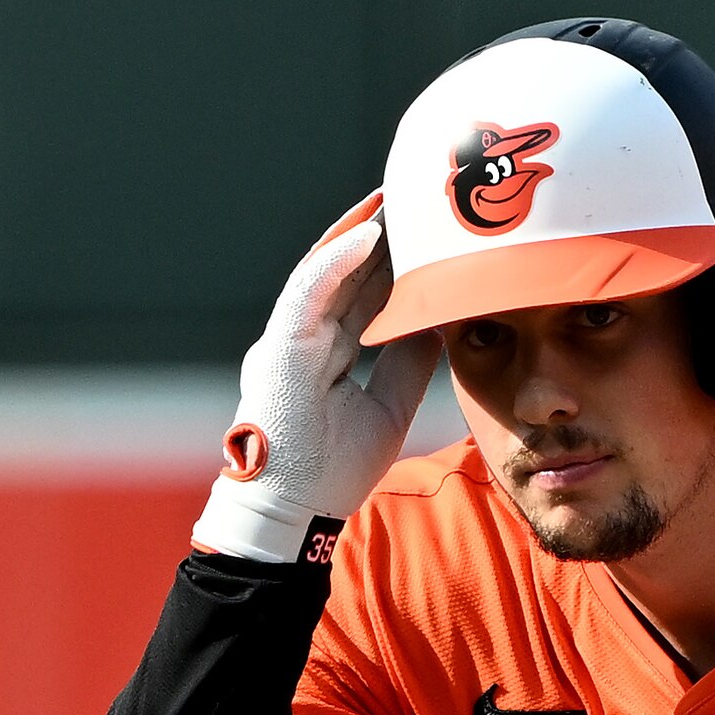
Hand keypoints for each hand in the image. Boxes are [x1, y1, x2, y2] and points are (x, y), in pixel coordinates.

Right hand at [194, 199, 433, 564]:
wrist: (292, 514)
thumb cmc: (331, 472)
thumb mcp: (388, 410)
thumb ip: (407, 366)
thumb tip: (436, 326)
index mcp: (321, 354)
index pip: (360, 295)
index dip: (391, 263)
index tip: (426, 235)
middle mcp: (300, 339)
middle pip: (344, 275)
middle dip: (380, 237)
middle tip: (418, 201)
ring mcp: (287, 340)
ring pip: (326, 270)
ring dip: (361, 233)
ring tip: (396, 201)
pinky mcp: (278, 347)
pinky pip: (309, 291)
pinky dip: (338, 260)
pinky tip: (371, 235)